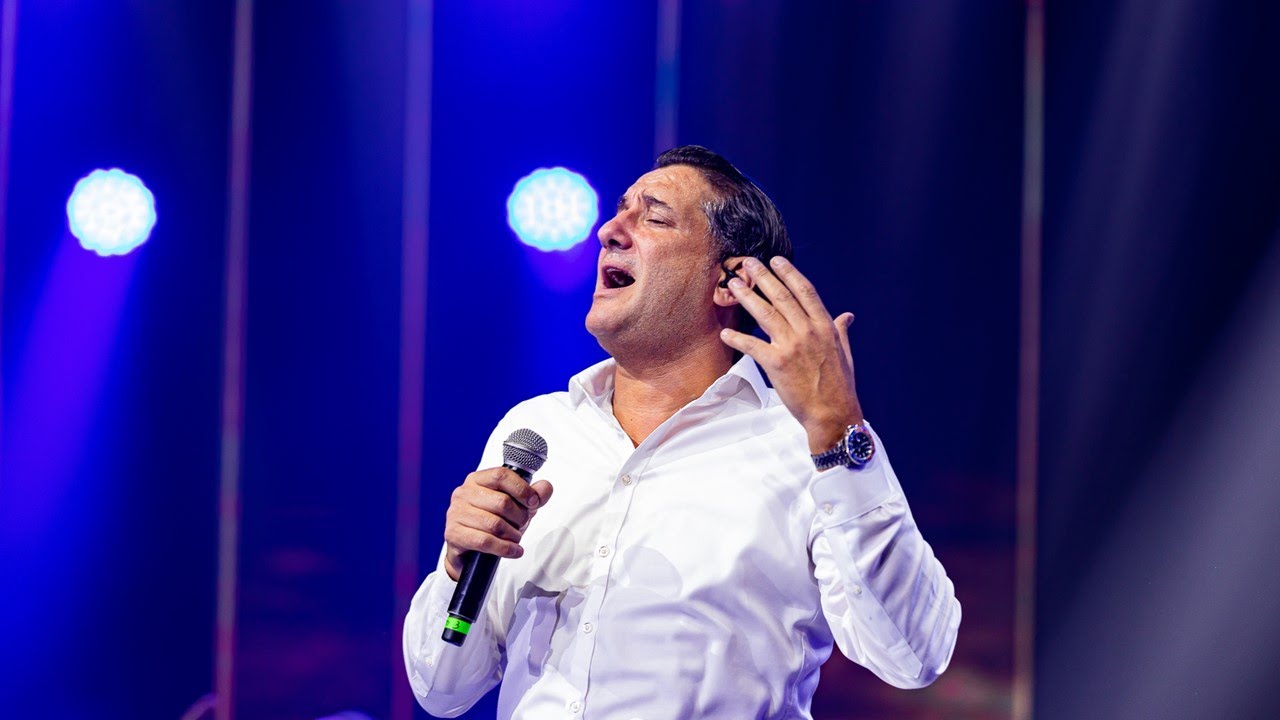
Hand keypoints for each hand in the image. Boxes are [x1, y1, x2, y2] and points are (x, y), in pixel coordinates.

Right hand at [443, 467, 553, 580]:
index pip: (501, 475)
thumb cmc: (493, 522)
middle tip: (522, 525)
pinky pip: (485, 541)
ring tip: (516, 538)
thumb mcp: (517, 507)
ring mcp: (456, 513)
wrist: (471, 551)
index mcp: (477, 479)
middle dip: (519, 517)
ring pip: (494, 524)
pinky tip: (514, 551)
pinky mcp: (454, 534)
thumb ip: (534, 496)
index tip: (534, 502)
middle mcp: (463, 493)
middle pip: (502, 502)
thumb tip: (545, 487)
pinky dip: (505, 548)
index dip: (522, 489)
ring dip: (512, 534)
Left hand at [719, 255, 862, 453]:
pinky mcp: (776, 363)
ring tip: (733, 284)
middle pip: (781, 296)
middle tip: (747, 263)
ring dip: (747, 296)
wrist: (833, 413)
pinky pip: (751, 346)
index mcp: (825, 326)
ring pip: (765, 314)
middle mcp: (808, 331)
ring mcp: (792, 346)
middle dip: (763, 276)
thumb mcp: (845, 354)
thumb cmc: (839, 386)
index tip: (776, 261)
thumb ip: (840, 331)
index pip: (805, 291)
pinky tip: (725, 332)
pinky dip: (736, 338)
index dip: (789, 273)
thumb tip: (846, 316)